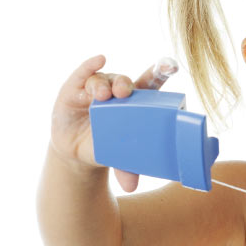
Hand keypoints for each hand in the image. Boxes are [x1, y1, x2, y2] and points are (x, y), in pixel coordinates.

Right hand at [49, 55, 177, 191]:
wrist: (77, 152)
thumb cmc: (106, 146)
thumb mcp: (116, 156)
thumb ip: (125, 167)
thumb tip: (131, 185)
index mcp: (135, 103)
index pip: (150, 83)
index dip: (161, 71)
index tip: (171, 65)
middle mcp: (116, 93)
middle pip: (124, 82)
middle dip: (124, 84)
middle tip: (124, 93)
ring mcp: (95, 90)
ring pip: (102, 80)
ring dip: (104, 84)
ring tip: (103, 96)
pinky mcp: (74, 90)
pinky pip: (83, 74)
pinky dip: (89, 66)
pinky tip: (98, 60)